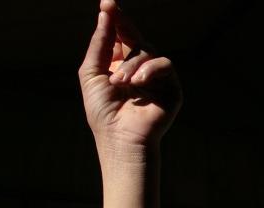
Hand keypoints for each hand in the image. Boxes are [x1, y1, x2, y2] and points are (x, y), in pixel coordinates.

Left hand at [79, 0, 181, 150]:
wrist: (120, 137)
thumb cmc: (103, 111)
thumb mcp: (91, 73)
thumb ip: (100, 44)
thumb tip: (105, 14)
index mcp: (119, 64)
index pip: (119, 36)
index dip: (115, 18)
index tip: (107, 2)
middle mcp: (139, 68)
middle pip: (135, 37)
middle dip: (124, 25)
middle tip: (112, 9)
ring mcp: (156, 77)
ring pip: (148, 51)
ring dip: (131, 64)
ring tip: (120, 83)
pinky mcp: (171, 87)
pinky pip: (164, 64)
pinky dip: (150, 70)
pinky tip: (138, 83)